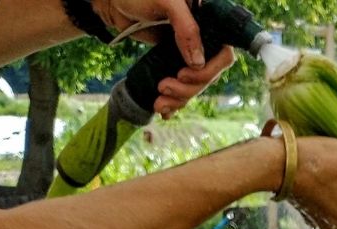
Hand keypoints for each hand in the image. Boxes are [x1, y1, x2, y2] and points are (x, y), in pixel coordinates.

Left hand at [89, 0, 234, 117]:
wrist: (113, 4)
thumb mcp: (166, 2)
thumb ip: (186, 28)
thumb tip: (198, 63)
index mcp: (208, 22)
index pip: (223, 54)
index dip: (209, 70)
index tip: (184, 74)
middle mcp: (203, 39)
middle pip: (209, 75)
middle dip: (188, 89)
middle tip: (164, 87)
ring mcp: (188, 53)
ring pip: (195, 85)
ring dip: (179, 99)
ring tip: (158, 102)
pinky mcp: (174, 62)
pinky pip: (182, 85)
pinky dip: (175, 101)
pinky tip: (165, 111)